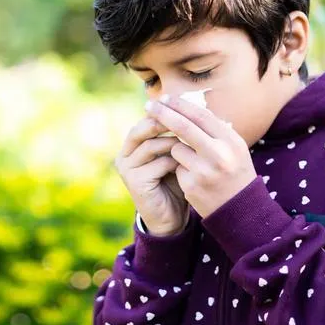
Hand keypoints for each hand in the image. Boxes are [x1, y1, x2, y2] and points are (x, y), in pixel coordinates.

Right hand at [114, 116, 189, 236]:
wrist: (170, 218)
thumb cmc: (176, 182)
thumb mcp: (177, 155)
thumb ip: (179, 135)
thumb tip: (198, 106)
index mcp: (133, 144)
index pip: (146, 119)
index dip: (166, 112)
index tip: (188, 107)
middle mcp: (125, 154)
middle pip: (143, 128)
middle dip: (166, 123)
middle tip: (189, 121)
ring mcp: (127, 168)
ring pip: (151, 145)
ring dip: (173, 144)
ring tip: (193, 146)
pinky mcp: (134, 182)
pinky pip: (157, 164)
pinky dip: (174, 163)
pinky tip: (188, 166)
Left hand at [145, 95, 256, 218]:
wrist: (240, 211)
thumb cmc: (234, 173)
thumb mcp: (233, 148)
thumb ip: (214, 129)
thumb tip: (187, 106)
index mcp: (231, 142)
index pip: (201, 115)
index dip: (180, 104)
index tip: (165, 98)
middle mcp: (219, 155)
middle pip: (183, 127)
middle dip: (163, 113)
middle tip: (148, 106)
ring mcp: (204, 172)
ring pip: (176, 148)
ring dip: (178, 151)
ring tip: (196, 164)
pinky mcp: (191, 186)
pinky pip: (175, 167)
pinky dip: (181, 169)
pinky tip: (196, 180)